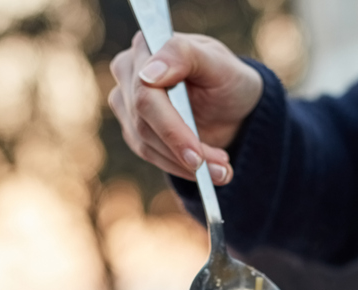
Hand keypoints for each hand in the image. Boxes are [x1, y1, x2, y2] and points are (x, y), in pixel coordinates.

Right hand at [108, 32, 263, 184]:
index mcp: (146, 48)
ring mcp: (126, 103)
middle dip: (183, 149)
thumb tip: (147, 75)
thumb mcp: (218, 63)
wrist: (231, 106)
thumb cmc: (226, 78)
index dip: (170, 126)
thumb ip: (184, 56)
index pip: (145, 92)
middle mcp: (128, 73)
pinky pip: (149, 155)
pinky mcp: (132, 129)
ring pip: (146, 143)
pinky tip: (206, 172)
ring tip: (222, 171)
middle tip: (219, 167)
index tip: (196, 153)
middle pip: (144, 122)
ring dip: (185, 164)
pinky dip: (179, 167)